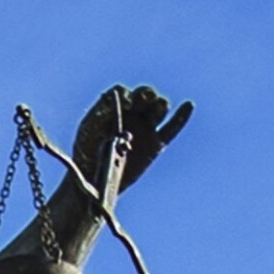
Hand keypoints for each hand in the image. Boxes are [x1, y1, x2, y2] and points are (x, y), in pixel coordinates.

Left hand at [72, 82, 180, 203]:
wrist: (93, 181)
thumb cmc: (86, 153)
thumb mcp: (89, 128)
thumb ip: (102, 111)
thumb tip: (123, 99)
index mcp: (114, 106)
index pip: (124, 92)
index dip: (126, 95)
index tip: (126, 104)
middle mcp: (131, 113)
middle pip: (146, 95)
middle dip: (146, 95)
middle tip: (141, 102)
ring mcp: (145, 128)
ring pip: (159, 109)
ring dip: (159, 105)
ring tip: (156, 110)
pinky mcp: (155, 144)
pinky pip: (172, 128)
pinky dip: (181, 117)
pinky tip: (188, 105)